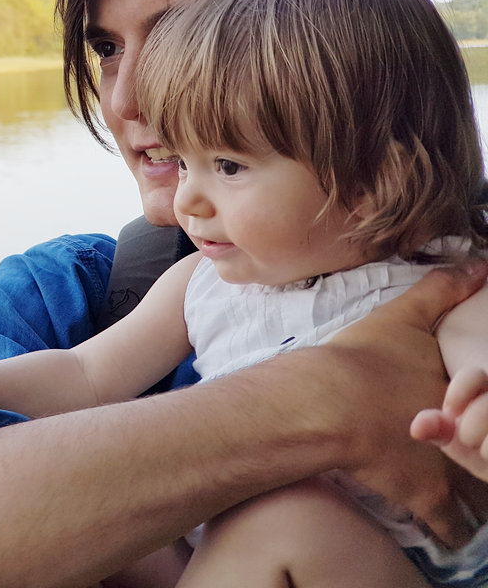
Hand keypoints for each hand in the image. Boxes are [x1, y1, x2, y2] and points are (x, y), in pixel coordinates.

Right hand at [327, 259, 487, 547]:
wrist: (325, 402)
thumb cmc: (361, 358)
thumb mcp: (401, 316)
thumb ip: (441, 290)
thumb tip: (479, 264)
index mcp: (462, 384)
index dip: (485, 408)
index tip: (474, 414)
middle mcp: (465, 427)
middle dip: (484, 443)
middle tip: (474, 442)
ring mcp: (449, 464)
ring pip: (478, 484)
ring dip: (475, 487)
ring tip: (472, 489)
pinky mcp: (425, 493)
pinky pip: (452, 523)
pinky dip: (454, 530)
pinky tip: (452, 532)